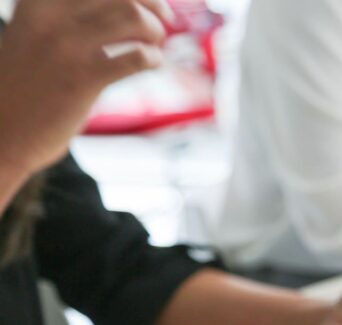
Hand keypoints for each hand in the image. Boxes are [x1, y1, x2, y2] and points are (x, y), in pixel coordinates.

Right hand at [0, 0, 171, 176]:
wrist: (0, 131)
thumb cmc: (25, 84)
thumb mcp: (36, 34)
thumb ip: (69, 18)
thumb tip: (129, 8)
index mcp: (38, 1)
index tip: (150, 4)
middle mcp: (50, 15)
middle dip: (153, 6)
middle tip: (163, 23)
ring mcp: (66, 46)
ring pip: (133, 17)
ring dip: (155, 31)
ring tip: (154, 46)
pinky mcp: (83, 79)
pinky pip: (137, 56)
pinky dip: (153, 58)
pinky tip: (151, 65)